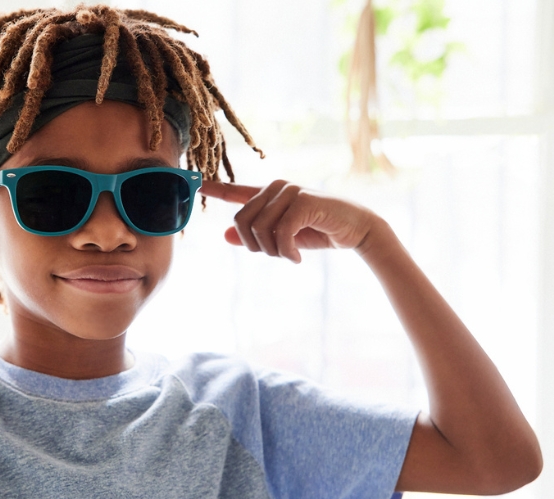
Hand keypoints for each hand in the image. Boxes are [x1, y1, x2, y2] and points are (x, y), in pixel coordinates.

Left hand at [200, 179, 378, 262]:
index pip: (236, 190)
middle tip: (278, 255)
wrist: (357, 229)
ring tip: (291, 256)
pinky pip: (280, 232)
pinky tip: (297, 258)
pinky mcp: (302, 201)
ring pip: (259, 229)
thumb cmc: (320, 231)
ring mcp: (289, 191)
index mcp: (269, 194)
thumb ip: (256, 235)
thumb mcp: (284, 237)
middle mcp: (276, 187)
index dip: (215, 189)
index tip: (196, 184)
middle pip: (241, 221)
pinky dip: (286, 252)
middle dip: (256, 246)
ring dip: (274, 252)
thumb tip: (225, 234)